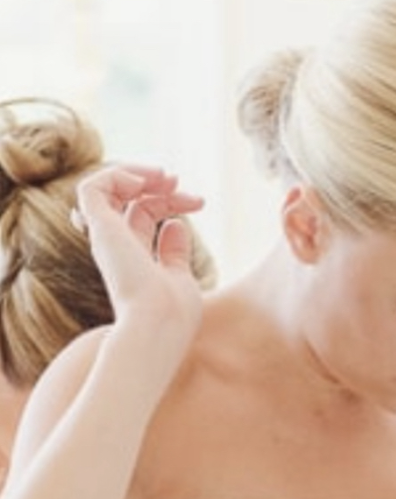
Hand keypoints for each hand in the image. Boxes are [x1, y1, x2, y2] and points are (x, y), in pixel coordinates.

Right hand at [74, 163, 205, 359]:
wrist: (159, 326)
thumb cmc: (174, 315)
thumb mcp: (179, 277)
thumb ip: (174, 253)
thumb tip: (176, 225)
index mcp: (134, 258)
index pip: (142, 214)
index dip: (170, 200)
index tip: (199, 202)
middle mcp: (115, 246)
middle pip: (127, 198)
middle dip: (156, 183)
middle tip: (180, 183)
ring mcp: (105, 237)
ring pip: (105, 187)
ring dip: (136, 173)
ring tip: (165, 177)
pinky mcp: (99, 229)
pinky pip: (92, 186)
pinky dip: (118, 175)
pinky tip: (144, 185)